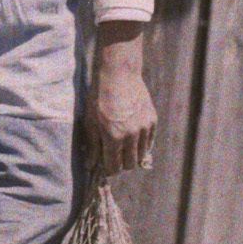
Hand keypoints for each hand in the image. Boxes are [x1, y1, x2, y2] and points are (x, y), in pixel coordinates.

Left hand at [88, 23, 157, 174]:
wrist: (118, 74)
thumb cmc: (99, 97)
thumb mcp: (90, 121)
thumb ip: (93, 146)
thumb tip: (92, 165)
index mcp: (114, 137)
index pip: (115, 167)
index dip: (109, 169)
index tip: (105, 165)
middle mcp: (132, 135)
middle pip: (130, 164)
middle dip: (121, 164)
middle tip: (113, 155)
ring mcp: (144, 128)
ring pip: (141, 154)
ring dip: (132, 154)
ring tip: (122, 144)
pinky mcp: (152, 120)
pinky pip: (148, 142)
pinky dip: (141, 143)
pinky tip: (131, 135)